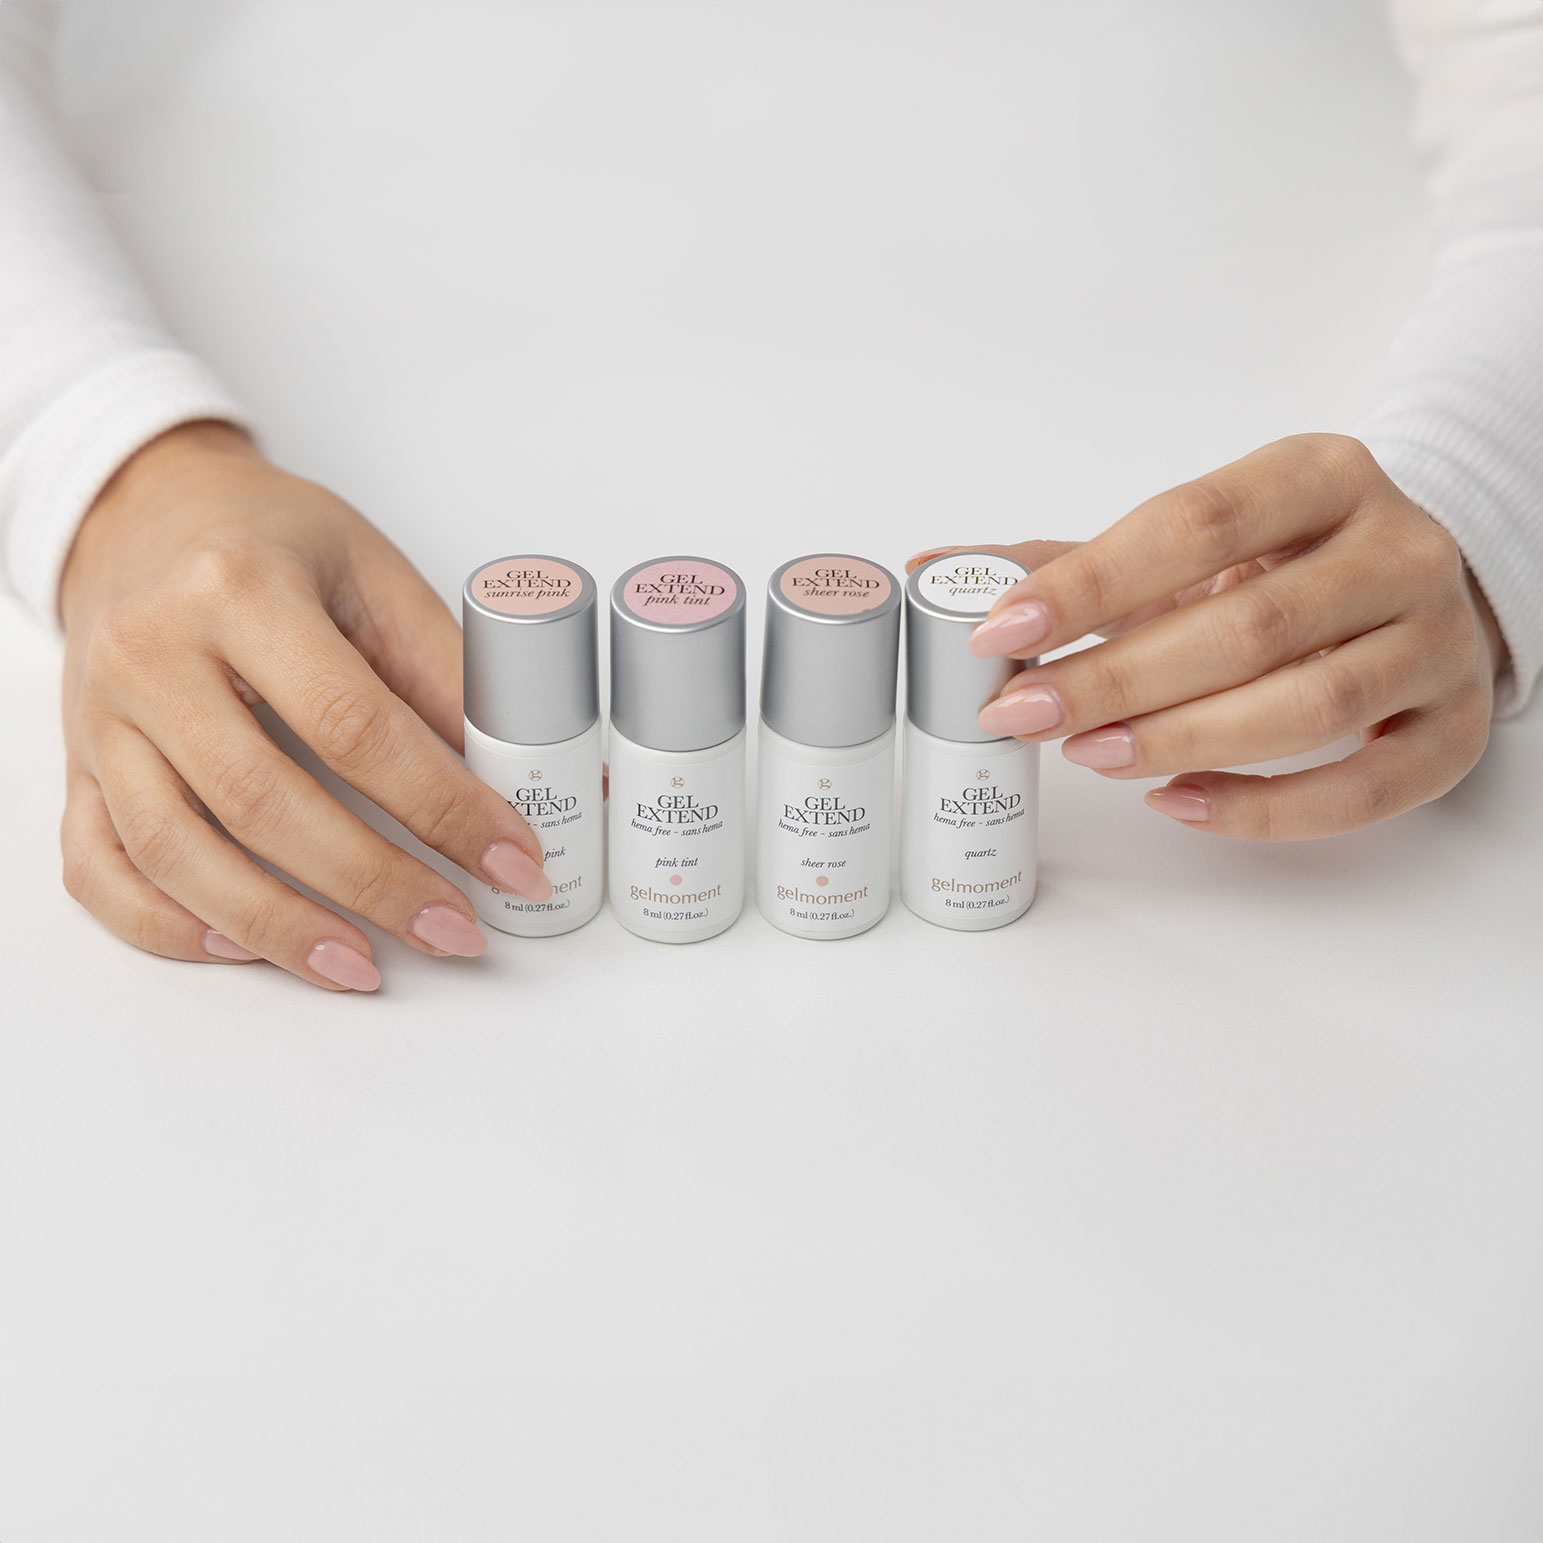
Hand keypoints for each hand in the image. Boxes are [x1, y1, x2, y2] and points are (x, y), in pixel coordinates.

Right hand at [59, 422, 549, 989]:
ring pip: (174, 850)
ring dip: (277, 927)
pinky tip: (245, 949)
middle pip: (262, 800)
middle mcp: (153, 654)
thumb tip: (527, 775)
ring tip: (365, 967)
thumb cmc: (268, 540)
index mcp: (242, 590)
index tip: (511, 861)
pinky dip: (167, 925)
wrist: (145, 512)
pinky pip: (98, 867)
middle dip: (373, 883)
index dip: (442, 806)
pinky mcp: (76, 765)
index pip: (353, 724)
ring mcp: (101, 718)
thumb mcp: (371, 572)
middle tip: (455, 930)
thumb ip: (443, 671)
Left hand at [914, 434, 1504, 840]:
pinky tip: (1176, 800)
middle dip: (1116, 678)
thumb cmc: (1281, 566)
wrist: (1415, 592)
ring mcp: (1439, 642)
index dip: (1090, 583)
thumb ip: (1072, 563)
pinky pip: (1363, 788)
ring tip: (1087, 755)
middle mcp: (1396, 549)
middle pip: (1249, 625)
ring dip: (1181, 737)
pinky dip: (1263, 808)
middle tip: (1022, 714)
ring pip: (1309, 704)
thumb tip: (934, 571)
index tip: (1000, 630)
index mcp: (1321, 476)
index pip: (1194, 523)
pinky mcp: (1453, 731)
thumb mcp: (1192, 545)